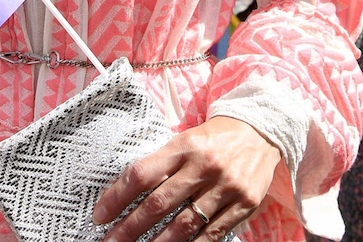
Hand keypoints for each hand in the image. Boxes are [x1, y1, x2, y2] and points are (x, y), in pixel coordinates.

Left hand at [94, 116, 280, 241]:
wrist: (262, 131)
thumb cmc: (215, 138)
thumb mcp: (186, 139)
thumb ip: (161, 163)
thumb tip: (126, 192)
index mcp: (184, 145)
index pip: (142, 174)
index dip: (117, 197)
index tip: (100, 215)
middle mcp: (204, 165)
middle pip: (159, 203)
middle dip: (130, 228)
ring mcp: (225, 186)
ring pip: (184, 224)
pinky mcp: (244, 203)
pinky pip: (212, 233)